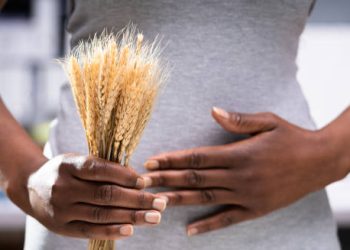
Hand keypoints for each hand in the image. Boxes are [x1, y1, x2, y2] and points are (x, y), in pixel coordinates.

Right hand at [27, 154, 166, 239]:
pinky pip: (90, 230)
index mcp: (68, 165)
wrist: (31, 187)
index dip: (124, 176)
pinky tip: (131, 229)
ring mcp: (61, 209)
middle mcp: (63, 187)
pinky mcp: (62, 227)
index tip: (145, 181)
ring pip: (101, 214)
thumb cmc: (65, 171)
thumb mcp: (78, 161)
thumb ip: (103, 168)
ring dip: (132, 216)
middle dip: (137, 199)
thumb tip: (136, 179)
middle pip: (105, 194)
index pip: (99, 170)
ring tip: (154, 217)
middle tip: (160, 203)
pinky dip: (112, 230)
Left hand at [142, 107, 344, 235]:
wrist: (320, 161)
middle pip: (195, 179)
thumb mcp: (268, 121)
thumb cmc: (291, 137)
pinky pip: (227, 220)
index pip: (197, 157)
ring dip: (178, 200)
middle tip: (142, 182)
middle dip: (166, 179)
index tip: (152, 160)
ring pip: (205, 199)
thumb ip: (239, 120)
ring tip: (156, 202)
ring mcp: (246, 196)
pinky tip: (190, 230)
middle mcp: (239, 176)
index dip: (172, 159)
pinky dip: (208, 225)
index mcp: (239, 154)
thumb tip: (213, 111)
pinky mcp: (255, 209)